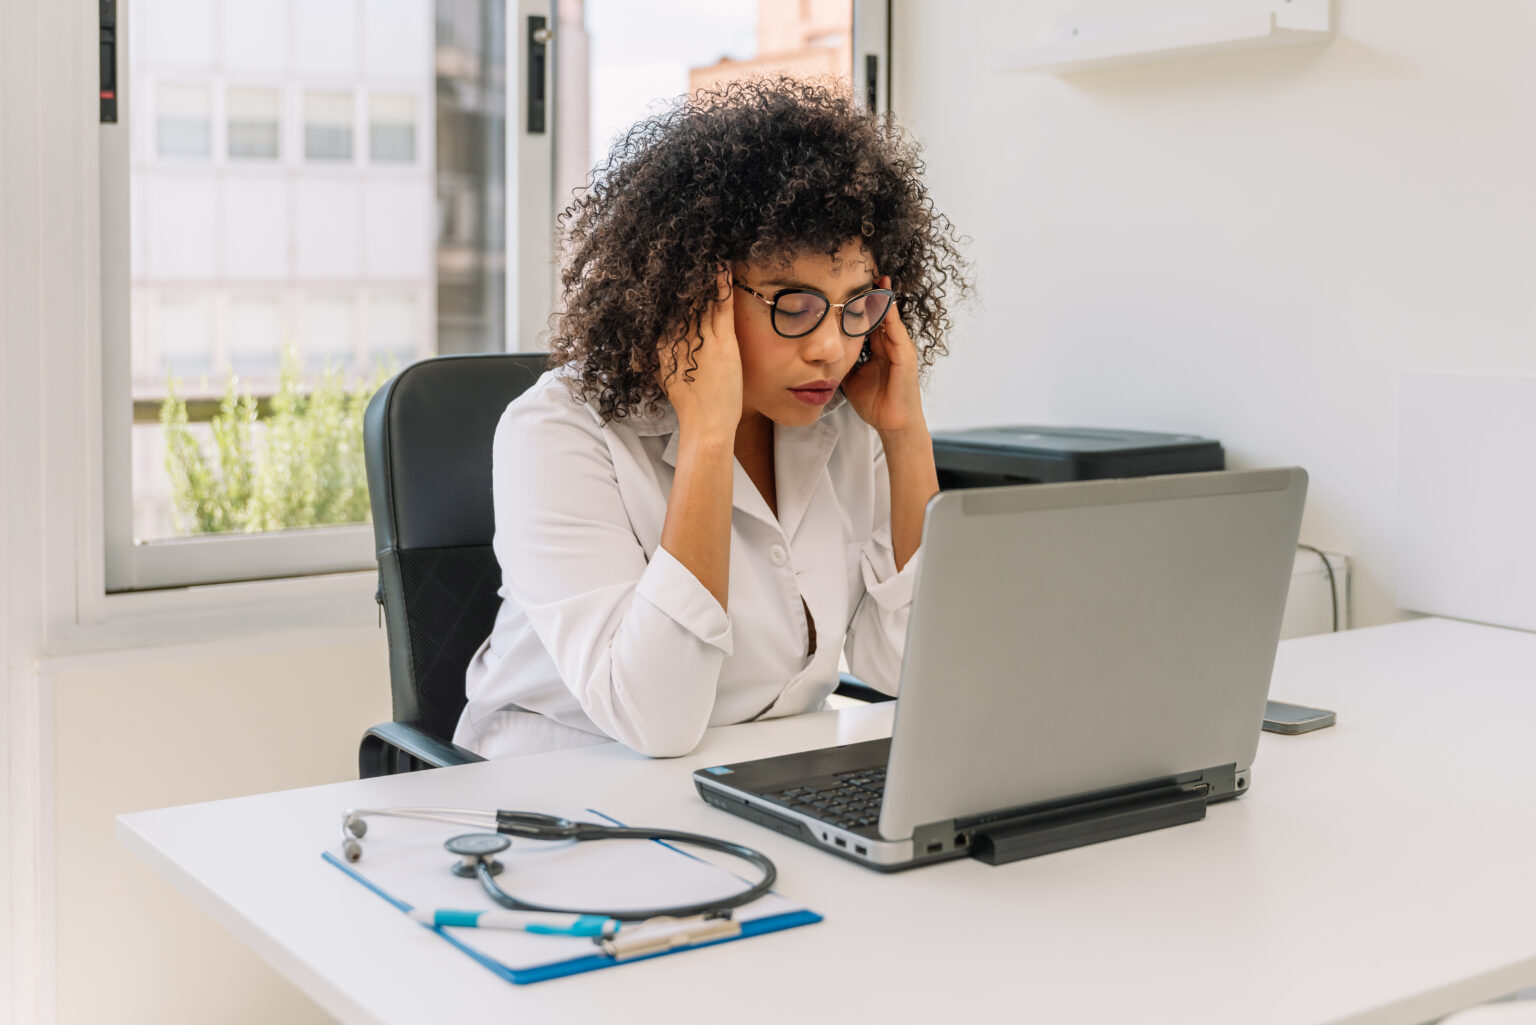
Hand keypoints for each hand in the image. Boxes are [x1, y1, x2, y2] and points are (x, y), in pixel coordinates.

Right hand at [659, 270, 741, 442]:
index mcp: (662, 346)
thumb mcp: (665, 379)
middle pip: (680, 300)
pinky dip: (721, 285)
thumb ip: (655, 363)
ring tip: (704, 254)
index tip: (670, 270)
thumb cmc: (690, 407)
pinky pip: (721, 306)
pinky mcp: (722, 342)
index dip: (669, 290)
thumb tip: (646, 353)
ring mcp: (701, 339)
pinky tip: (722, 266)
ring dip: (703, 276)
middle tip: (687, 251)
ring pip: (700, 299)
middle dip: (684, 279)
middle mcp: (677, 338)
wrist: (705, 425)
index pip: (666, 310)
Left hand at [840, 276, 927, 437]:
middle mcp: (890, 343)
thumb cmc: (874, 403)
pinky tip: (882, 300)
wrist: (893, 423)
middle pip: (878, 311)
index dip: (855, 302)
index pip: (866, 318)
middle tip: (858, 269)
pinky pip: (896, 329)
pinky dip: (889, 314)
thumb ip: (840, 362)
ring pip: (888, 316)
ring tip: (873, 276)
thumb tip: (818, 355)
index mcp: (878, 347)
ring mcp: (900, 347)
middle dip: (869, 292)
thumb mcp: (850, 377)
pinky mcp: (906, 354)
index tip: (843, 284)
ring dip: (881, 297)